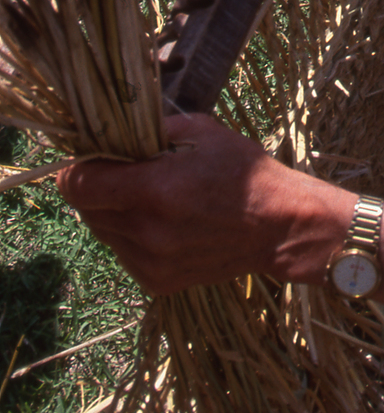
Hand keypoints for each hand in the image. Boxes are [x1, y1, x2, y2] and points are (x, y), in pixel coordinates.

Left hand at [57, 114, 351, 295]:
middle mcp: (146, 231)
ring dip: (112, 212)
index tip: (85, 158)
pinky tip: (160, 221)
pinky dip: (130, 234)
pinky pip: (123, 252)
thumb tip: (115, 130)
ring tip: (146, 196)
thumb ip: (154, 130)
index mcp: (155, 190)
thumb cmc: (245, 172)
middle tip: (119, 171)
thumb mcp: (203, 131)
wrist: (279, 227)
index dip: (74, 169)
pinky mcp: (156, 282)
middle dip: (95, 188)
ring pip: (103, 232)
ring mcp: (150, 261)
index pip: (79, 185)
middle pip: (86, 209)